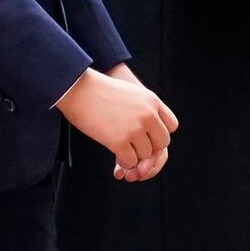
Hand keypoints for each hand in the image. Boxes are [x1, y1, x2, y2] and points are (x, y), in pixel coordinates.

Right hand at [59, 64, 176, 182]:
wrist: (77, 89)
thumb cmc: (100, 91)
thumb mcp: (131, 93)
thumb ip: (145, 109)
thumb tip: (151, 132)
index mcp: (152, 101)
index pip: (171, 126)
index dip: (160, 133)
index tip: (147, 135)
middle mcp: (147, 115)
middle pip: (162, 143)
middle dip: (149, 147)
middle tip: (134, 145)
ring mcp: (134, 129)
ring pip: (145, 154)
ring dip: (135, 155)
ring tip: (122, 147)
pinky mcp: (119, 141)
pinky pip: (130, 161)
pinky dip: (124, 162)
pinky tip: (116, 154)